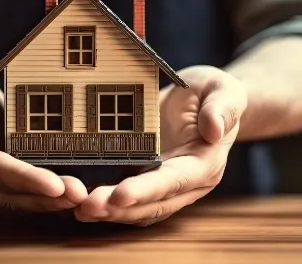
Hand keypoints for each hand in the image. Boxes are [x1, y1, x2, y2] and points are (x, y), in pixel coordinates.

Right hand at [0, 59, 87, 211]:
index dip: (26, 180)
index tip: (54, 184)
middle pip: (14, 197)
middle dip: (47, 199)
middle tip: (79, 195)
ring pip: (25, 202)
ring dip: (54, 203)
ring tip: (84, 199)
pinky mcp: (10, 180)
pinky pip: (32, 194)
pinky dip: (54, 198)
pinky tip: (78, 196)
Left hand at [74, 65, 246, 225]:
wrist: (207, 102)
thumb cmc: (213, 93)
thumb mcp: (222, 89)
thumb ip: (221, 108)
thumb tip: (214, 129)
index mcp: (204, 163)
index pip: (174, 181)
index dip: (147, 190)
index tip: (120, 194)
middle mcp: (187, 183)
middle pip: (152, 204)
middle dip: (119, 208)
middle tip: (87, 206)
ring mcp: (167, 186)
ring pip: (138, 210)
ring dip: (109, 212)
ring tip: (80, 209)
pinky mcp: (149, 181)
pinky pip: (129, 201)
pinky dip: (108, 205)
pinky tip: (82, 203)